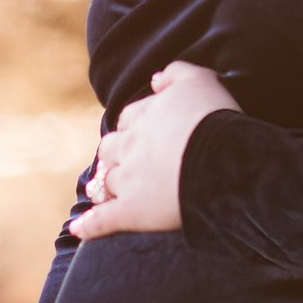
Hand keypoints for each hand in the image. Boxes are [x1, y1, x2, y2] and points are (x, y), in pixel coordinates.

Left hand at [68, 59, 237, 240]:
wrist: (224, 158)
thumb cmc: (215, 119)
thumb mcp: (201, 81)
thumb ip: (177, 73)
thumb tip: (154, 79)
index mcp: (145, 116)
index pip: (128, 118)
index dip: (133, 127)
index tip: (142, 136)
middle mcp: (131, 145)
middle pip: (110, 149)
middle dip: (113, 155)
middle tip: (122, 164)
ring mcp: (128, 179)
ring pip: (106, 182)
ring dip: (104, 187)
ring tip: (103, 194)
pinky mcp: (131, 211)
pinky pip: (103, 220)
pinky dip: (89, 226)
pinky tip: (78, 230)